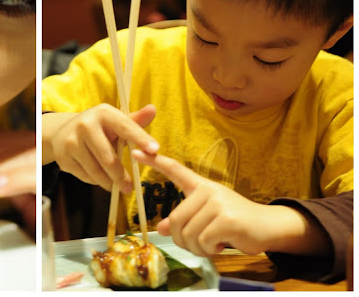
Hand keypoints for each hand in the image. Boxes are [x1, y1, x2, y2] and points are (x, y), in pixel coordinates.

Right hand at [45, 104, 159, 192]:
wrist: (62, 132)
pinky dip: (95, 181)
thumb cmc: (98, 129)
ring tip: (116, 186)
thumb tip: (153, 109)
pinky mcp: (63, 157)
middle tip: (129, 188)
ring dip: (109, 182)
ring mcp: (72, 141)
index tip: (155, 151)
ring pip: (96, 170)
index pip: (126, 127)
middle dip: (121, 176)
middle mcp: (85, 124)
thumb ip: (135, 121)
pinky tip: (99, 178)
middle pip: (108, 158)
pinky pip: (85, 176)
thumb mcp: (115, 123)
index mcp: (103, 113)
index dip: (141, 139)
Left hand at [132, 150, 326, 256]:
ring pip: (189, 233)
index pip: (175, 170)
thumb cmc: (234, 223)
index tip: (136, 152)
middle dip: (183, 240)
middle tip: (198, 245)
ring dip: (197, 248)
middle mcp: (208, 190)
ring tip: (212, 245)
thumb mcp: (206, 218)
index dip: (154, 162)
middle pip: (177, 220)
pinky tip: (221, 245)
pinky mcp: (227, 218)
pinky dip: (209, 250)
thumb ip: (185, 219)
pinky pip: (204, 241)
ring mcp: (218, 202)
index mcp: (201, 186)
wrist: (268, 226)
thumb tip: (163, 228)